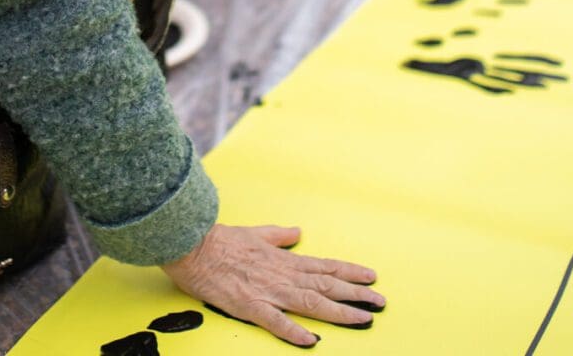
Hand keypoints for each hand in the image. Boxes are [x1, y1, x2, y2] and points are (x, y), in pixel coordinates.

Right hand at [162, 224, 383, 346]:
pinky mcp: (249, 305)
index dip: (350, 272)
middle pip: (326, 286)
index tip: (371, 277)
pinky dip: (293, 331)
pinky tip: (310, 340)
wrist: (192, 245)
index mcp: (283, 259)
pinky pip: (275, 321)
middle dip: (356, 295)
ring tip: (362, 319)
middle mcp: (282, 275)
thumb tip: (297, 232)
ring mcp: (268, 291)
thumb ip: (278, 235)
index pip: (324, 266)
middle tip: (381, 302)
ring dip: (338, 312)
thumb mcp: (255, 232)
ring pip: (311, 303)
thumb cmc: (220, 240)